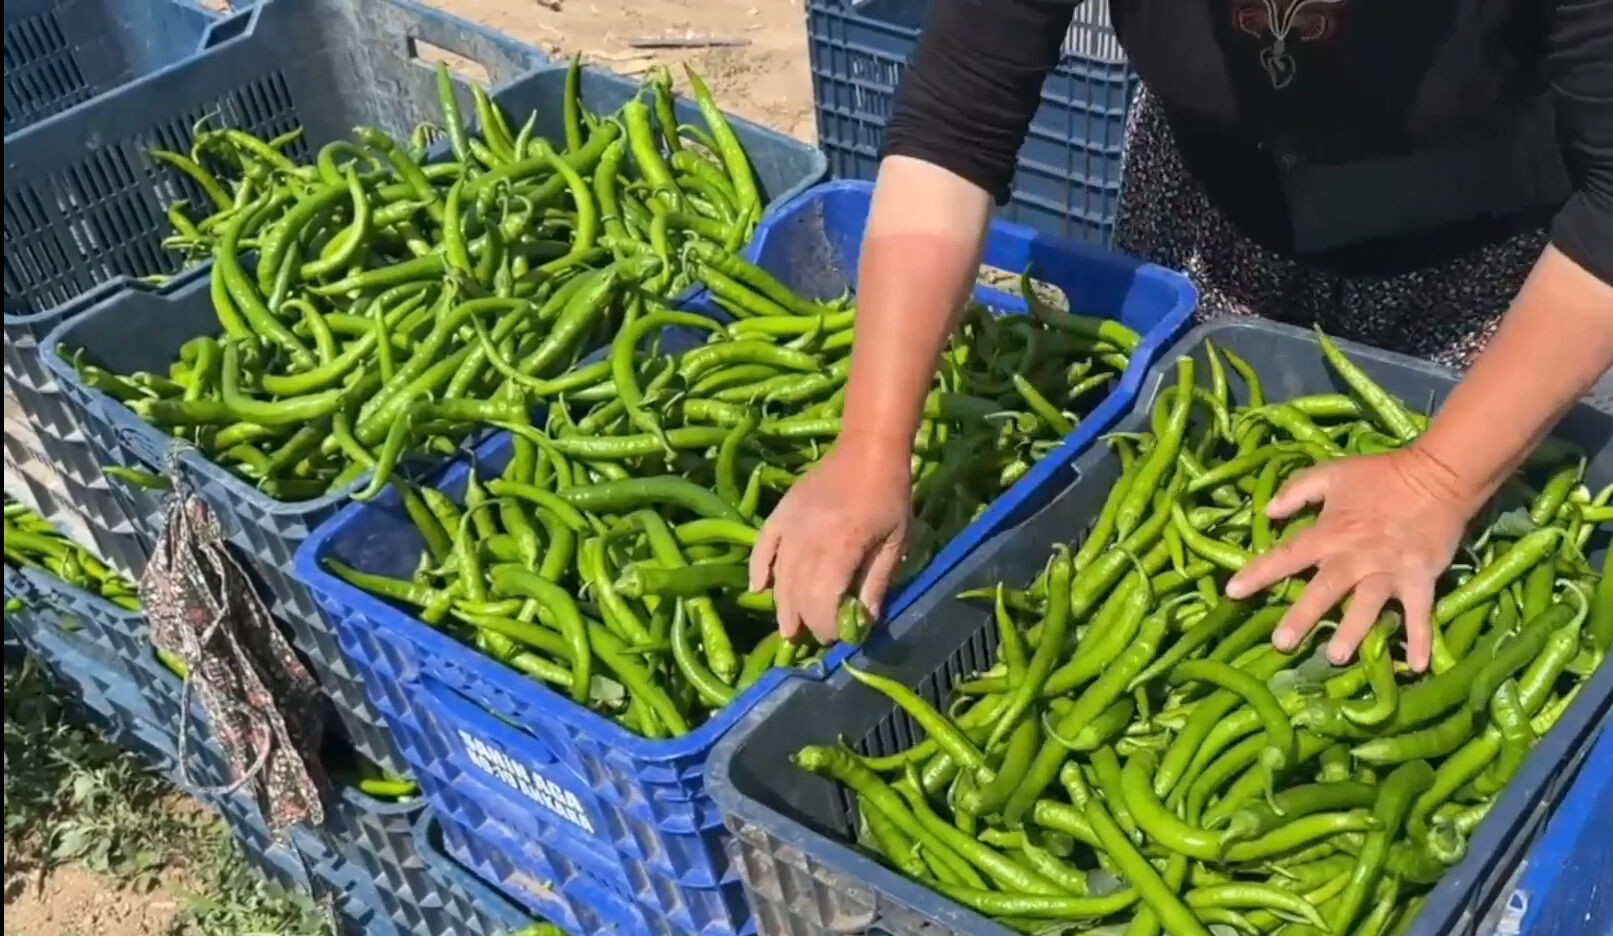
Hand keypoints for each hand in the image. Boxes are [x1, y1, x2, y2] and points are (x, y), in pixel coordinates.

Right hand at [749, 443, 910, 643]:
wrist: (867, 449)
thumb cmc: (889, 495)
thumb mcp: (895, 541)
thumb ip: (877, 582)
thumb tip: (865, 621)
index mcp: (842, 546)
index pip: (823, 598)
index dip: (827, 624)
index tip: (837, 636)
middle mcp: (810, 539)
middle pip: (798, 592)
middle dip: (805, 620)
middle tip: (813, 637)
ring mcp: (792, 524)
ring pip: (780, 575)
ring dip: (782, 605)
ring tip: (788, 629)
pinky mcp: (781, 512)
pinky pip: (763, 545)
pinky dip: (759, 568)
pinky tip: (758, 589)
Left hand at [1225, 445, 1481, 671]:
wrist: (1438, 476)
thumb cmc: (1379, 476)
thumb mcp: (1331, 474)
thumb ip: (1296, 491)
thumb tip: (1267, 512)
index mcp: (1329, 533)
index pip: (1287, 555)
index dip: (1259, 572)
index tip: (1233, 593)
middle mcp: (1355, 557)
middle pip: (1324, 590)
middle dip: (1302, 616)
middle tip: (1281, 643)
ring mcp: (1389, 571)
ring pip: (1367, 606)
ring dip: (1352, 631)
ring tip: (1335, 656)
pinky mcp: (1421, 579)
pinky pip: (1420, 613)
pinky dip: (1421, 639)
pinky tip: (1417, 667)